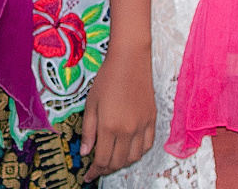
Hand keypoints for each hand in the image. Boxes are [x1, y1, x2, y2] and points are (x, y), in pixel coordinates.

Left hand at [80, 43, 155, 179]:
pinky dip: (138, 153)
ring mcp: (142, 127)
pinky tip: (129, 150)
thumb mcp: (91, 104)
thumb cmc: (107, 79)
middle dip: (106, 169)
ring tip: (112, 161)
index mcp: (109, 126)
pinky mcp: (152, 121)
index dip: (94, 171)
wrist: (130, 62)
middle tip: (98, 169)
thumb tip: (86, 152)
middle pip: (118, 162)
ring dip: (122, 163)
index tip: (88, 176)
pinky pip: (147, 146)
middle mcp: (128, 130)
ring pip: (134, 157)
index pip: (102, 159)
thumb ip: (88, 130)